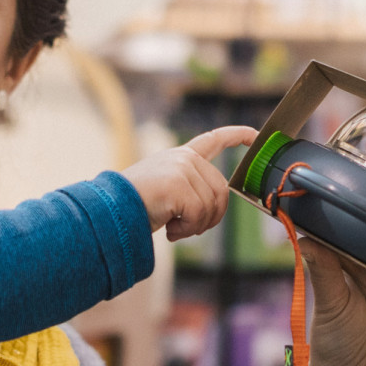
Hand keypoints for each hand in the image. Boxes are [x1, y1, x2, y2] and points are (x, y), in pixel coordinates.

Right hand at [122, 126, 255, 240]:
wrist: (111, 209)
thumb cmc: (134, 205)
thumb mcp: (166, 190)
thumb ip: (190, 188)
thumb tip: (216, 204)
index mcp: (181, 156)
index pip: (214, 140)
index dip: (237, 136)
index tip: (254, 136)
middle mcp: (184, 158)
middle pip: (221, 191)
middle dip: (210, 217)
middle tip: (186, 228)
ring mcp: (182, 168)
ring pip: (212, 205)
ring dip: (196, 226)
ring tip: (174, 229)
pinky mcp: (179, 183)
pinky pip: (199, 214)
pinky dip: (187, 230)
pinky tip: (170, 230)